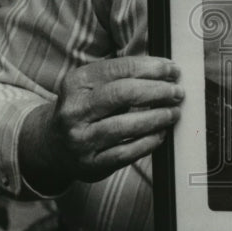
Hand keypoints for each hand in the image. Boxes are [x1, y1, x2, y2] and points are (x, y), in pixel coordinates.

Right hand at [19, 56, 183, 192]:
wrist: (54, 145)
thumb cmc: (86, 108)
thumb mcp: (92, 84)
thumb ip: (123, 73)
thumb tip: (165, 67)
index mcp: (76, 82)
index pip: (120, 68)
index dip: (152, 68)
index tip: (172, 69)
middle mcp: (75, 110)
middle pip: (124, 94)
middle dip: (157, 91)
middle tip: (177, 92)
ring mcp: (81, 139)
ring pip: (126, 126)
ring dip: (157, 117)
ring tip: (174, 112)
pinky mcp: (90, 163)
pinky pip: (126, 152)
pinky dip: (148, 142)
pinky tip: (160, 134)